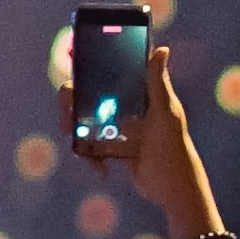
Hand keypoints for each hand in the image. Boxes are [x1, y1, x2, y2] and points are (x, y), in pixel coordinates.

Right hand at [82, 46, 223, 238]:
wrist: (172, 188)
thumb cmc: (174, 147)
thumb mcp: (165, 113)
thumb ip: (158, 83)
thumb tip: (163, 49)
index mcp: (139, 92)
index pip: (111, 68)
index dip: (90, 58)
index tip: (70, 51)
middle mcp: (126, 104)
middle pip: (87, 92)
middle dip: (70, 103)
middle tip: (65, 122)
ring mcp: (117, 125)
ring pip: (85, 117)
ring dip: (75, 130)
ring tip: (74, 144)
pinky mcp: (113, 146)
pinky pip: (90, 143)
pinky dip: (89, 155)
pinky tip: (101, 167)